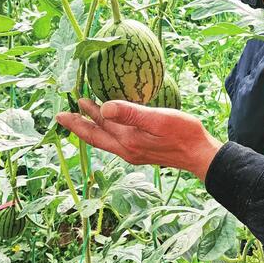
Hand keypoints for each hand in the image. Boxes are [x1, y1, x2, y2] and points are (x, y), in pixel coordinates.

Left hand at [55, 99, 221, 181]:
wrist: (200, 154)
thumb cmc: (183, 134)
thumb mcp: (158, 119)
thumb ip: (131, 113)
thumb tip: (104, 107)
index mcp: (127, 141)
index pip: (97, 128)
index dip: (80, 118)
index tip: (63, 111)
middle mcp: (127, 149)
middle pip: (97, 137)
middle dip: (80, 125)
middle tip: (64, 114)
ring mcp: (134, 152)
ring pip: (106, 139)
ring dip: (94, 127)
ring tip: (84, 116)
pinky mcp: (143, 151)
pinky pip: (117, 140)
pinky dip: (108, 130)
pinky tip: (112, 125)